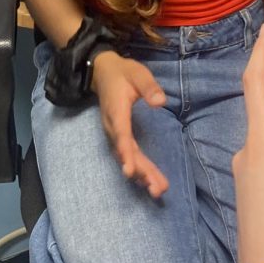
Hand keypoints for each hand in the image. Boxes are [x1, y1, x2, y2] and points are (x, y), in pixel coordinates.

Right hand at [90, 50, 169, 198]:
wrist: (102, 72)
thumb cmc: (123, 73)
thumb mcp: (138, 73)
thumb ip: (149, 87)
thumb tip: (161, 102)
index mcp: (116, 111)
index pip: (121, 135)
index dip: (126, 153)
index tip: (130, 171)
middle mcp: (113, 126)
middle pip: (126, 152)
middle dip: (141, 171)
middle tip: (156, 189)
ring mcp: (114, 132)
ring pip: (127, 156)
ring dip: (142, 174)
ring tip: (158, 190)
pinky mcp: (119, 135)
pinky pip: (128, 154)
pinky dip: (139, 168)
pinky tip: (150, 181)